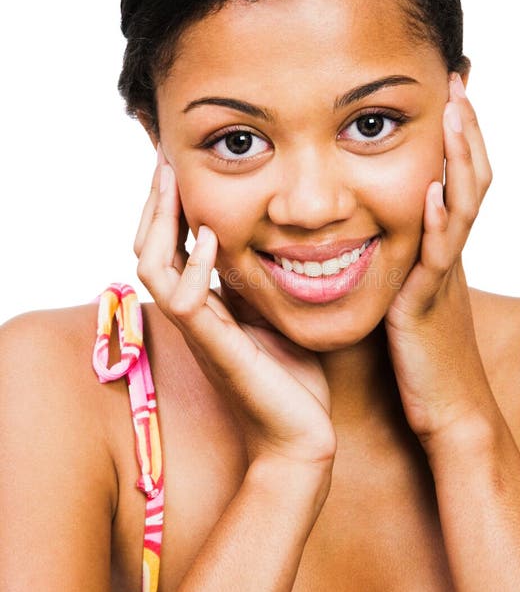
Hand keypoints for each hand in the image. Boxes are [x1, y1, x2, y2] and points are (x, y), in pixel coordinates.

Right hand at [134, 146, 335, 467]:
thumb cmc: (292, 376)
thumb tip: (267, 237)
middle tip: (167, 157)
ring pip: (150, 265)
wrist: (301, 434)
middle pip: (146, 246)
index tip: (181, 164)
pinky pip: (182, 299)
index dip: (169, 204)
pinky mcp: (213, 346)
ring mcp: (197, 329)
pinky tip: (210, 234)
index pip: (169, 242)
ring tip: (175, 181)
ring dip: (160, 220)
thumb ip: (258, 279)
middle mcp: (191, 312)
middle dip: (155, 199)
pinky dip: (192, 263)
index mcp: (203, 302)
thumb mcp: (274, 310)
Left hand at [384, 74, 494, 449]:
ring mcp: (442, 275)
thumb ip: (396, 259)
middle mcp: (446, 253)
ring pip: (463, 206)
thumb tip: (371, 234)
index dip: (455, 135)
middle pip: (469, 178)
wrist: (446, 409)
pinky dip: (439, 221)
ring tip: (455, 113)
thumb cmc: (419, 356)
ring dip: (459, 158)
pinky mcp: (428, 303)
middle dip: (464, 129)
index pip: (454, 177)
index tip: (447, 90)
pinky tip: (432, 191)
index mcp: (437, 247)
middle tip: (460, 79)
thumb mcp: (406, 294)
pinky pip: (438, 256)